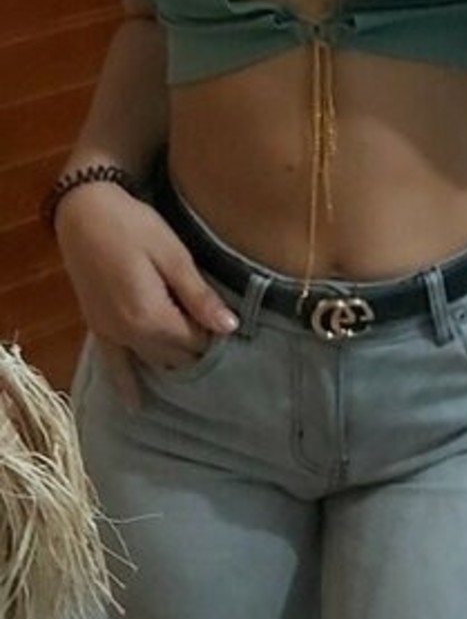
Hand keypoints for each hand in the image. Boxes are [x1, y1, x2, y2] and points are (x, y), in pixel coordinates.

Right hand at [55, 185, 237, 407]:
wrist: (83, 212)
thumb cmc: (133, 226)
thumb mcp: (173, 254)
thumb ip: (199, 296)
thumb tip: (230, 327)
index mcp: (152, 317)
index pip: (196, 343)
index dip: (214, 334)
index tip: (226, 321)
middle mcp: (130, 335)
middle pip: (176, 357)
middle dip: (197, 349)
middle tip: (215, 334)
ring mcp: (110, 334)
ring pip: (152, 362)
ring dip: (173, 363)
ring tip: (195, 362)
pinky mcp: (97, 328)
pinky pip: (112, 365)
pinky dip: (126, 384)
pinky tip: (136, 406)